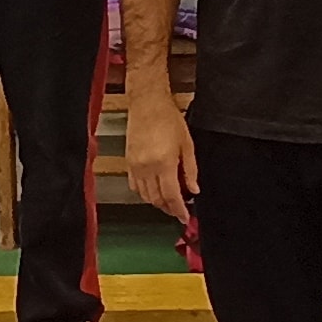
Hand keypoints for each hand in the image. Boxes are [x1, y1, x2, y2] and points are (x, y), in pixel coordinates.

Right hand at [125, 83, 197, 222]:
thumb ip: (190, 170)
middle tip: (179, 210)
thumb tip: (194, 190)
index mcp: (164, 163)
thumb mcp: (187, 144)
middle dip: (168, 208)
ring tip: (168, 201)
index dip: (179, 210)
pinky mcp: (128, 162)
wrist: (147, 103)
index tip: (185, 218)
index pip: (171, 196)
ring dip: (157, 202)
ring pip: (145, 195)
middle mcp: (147, 168)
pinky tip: (153, 190)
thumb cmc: (169, 119)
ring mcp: (135, 166)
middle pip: (157, 199)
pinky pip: (135, 186)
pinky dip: (144, 193)